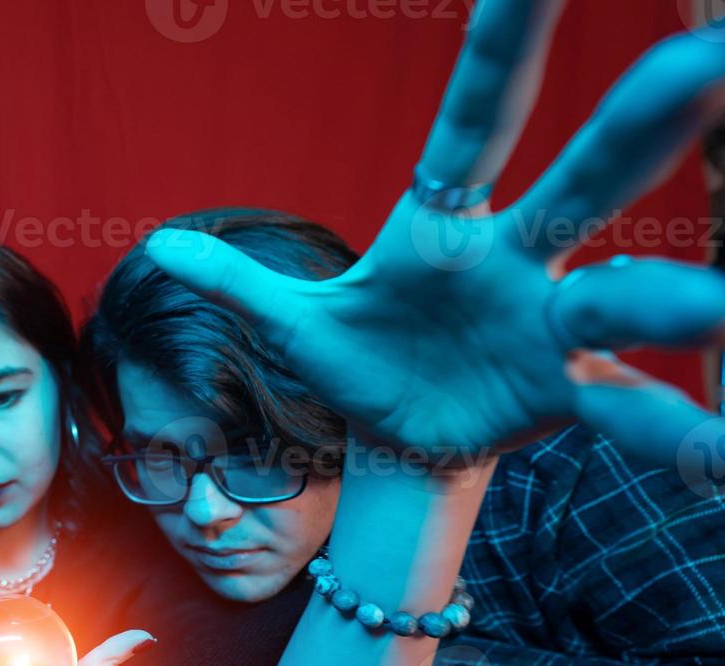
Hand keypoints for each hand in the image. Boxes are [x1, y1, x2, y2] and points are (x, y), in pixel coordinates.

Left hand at [145, 0, 724, 463]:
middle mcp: (519, 261)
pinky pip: (628, 410)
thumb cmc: (366, 365)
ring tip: (712, 307)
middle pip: (577, 184)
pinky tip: (721, 459)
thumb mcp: (298, 327)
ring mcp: (554, 327)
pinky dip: (675, 432)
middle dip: (632, 131)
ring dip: (663, 300)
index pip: (477, 120)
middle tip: (700, 61)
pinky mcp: (570, 396)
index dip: (504, 47)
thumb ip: (239, 283)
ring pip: (616, 298)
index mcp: (447, 225)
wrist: (408, 440)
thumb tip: (156, 242)